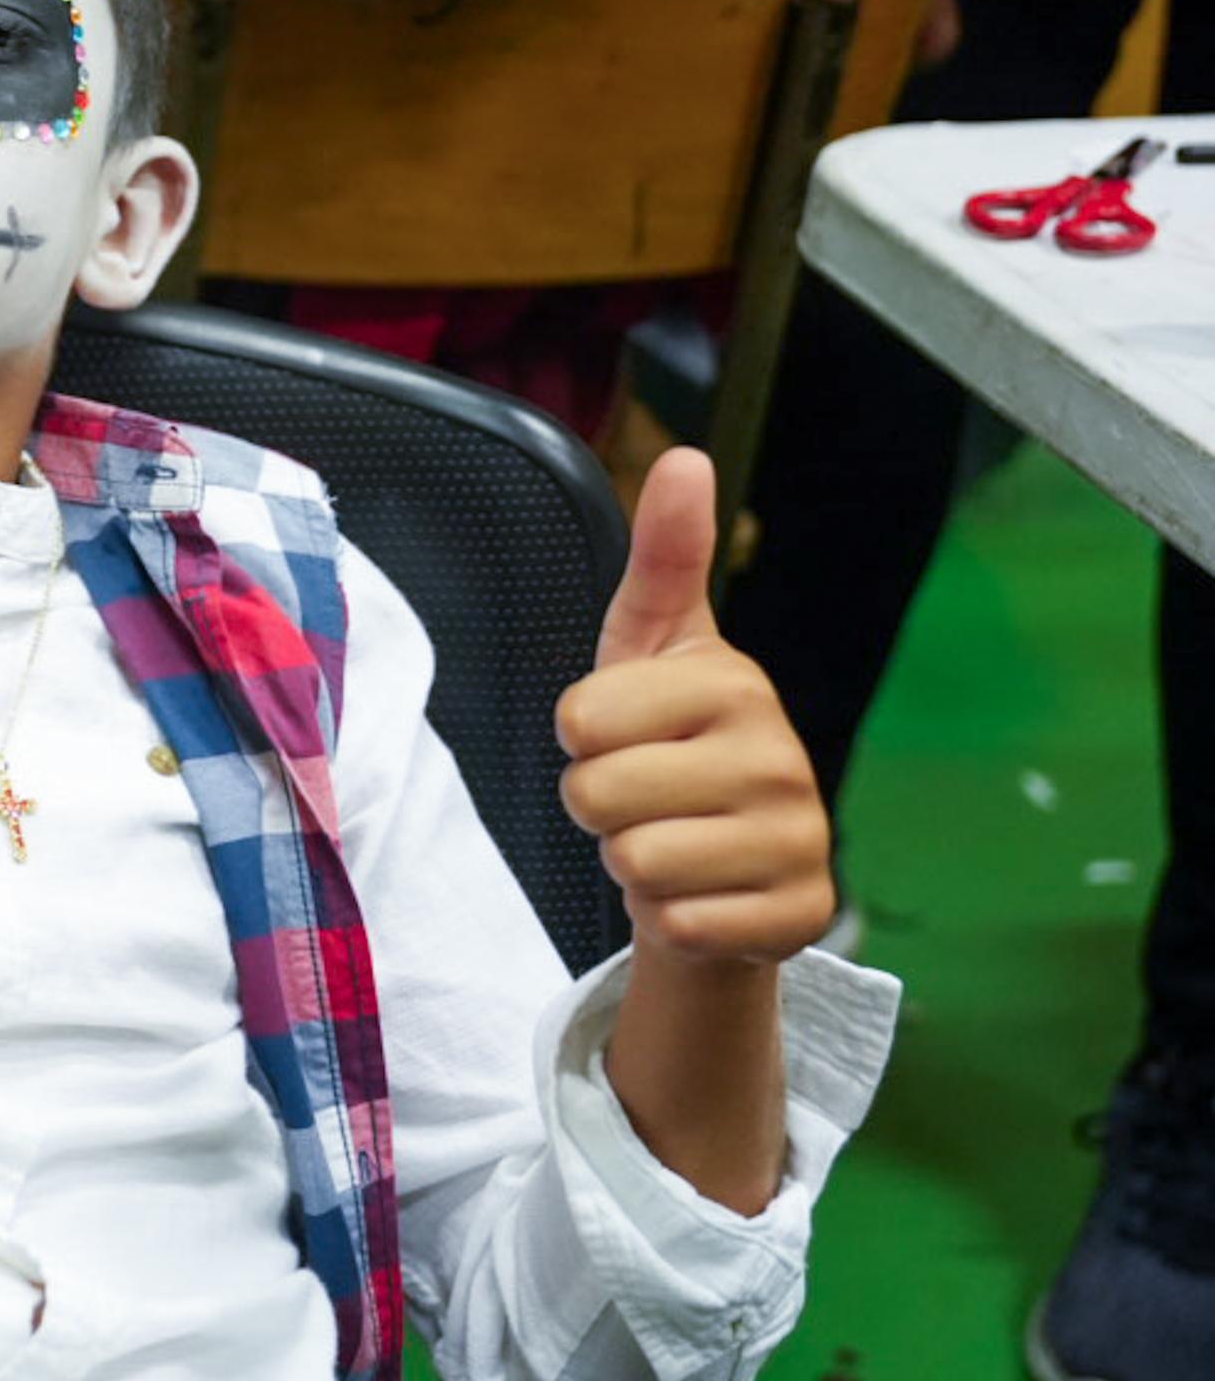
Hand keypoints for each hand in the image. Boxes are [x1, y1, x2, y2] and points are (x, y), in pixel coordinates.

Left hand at [557, 450, 837, 965]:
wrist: (726, 861)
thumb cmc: (668, 742)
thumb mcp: (652, 648)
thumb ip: (663, 558)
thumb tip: (686, 455)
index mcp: (734, 682)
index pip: (579, 719)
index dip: (579, 738)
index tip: (623, 735)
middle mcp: (780, 756)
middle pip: (596, 796)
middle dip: (595, 807)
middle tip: (641, 797)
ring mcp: (800, 838)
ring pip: (635, 864)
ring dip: (629, 862)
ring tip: (670, 839)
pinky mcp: (801, 914)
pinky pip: (679, 924)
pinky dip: (670, 918)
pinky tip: (703, 891)